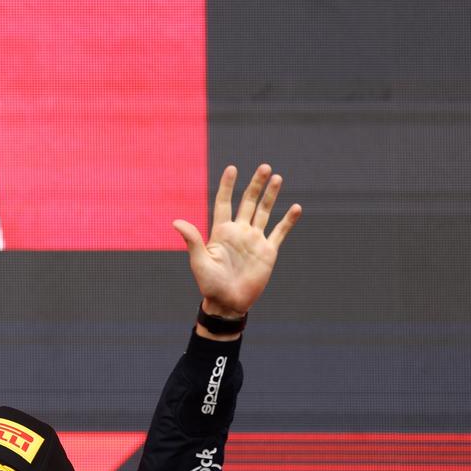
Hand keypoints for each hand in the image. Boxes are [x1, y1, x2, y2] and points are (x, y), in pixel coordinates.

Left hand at [172, 164, 301, 317]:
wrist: (228, 303)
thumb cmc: (210, 284)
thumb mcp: (199, 261)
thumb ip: (192, 240)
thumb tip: (176, 222)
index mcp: (221, 232)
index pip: (224, 203)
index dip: (227, 186)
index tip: (232, 168)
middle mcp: (239, 232)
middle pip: (248, 202)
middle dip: (256, 185)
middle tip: (264, 167)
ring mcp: (254, 240)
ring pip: (264, 212)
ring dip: (271, 196)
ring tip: (277, 178)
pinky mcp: (268, 252)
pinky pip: (279, 232)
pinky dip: (288, 220)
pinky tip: (295, 207)